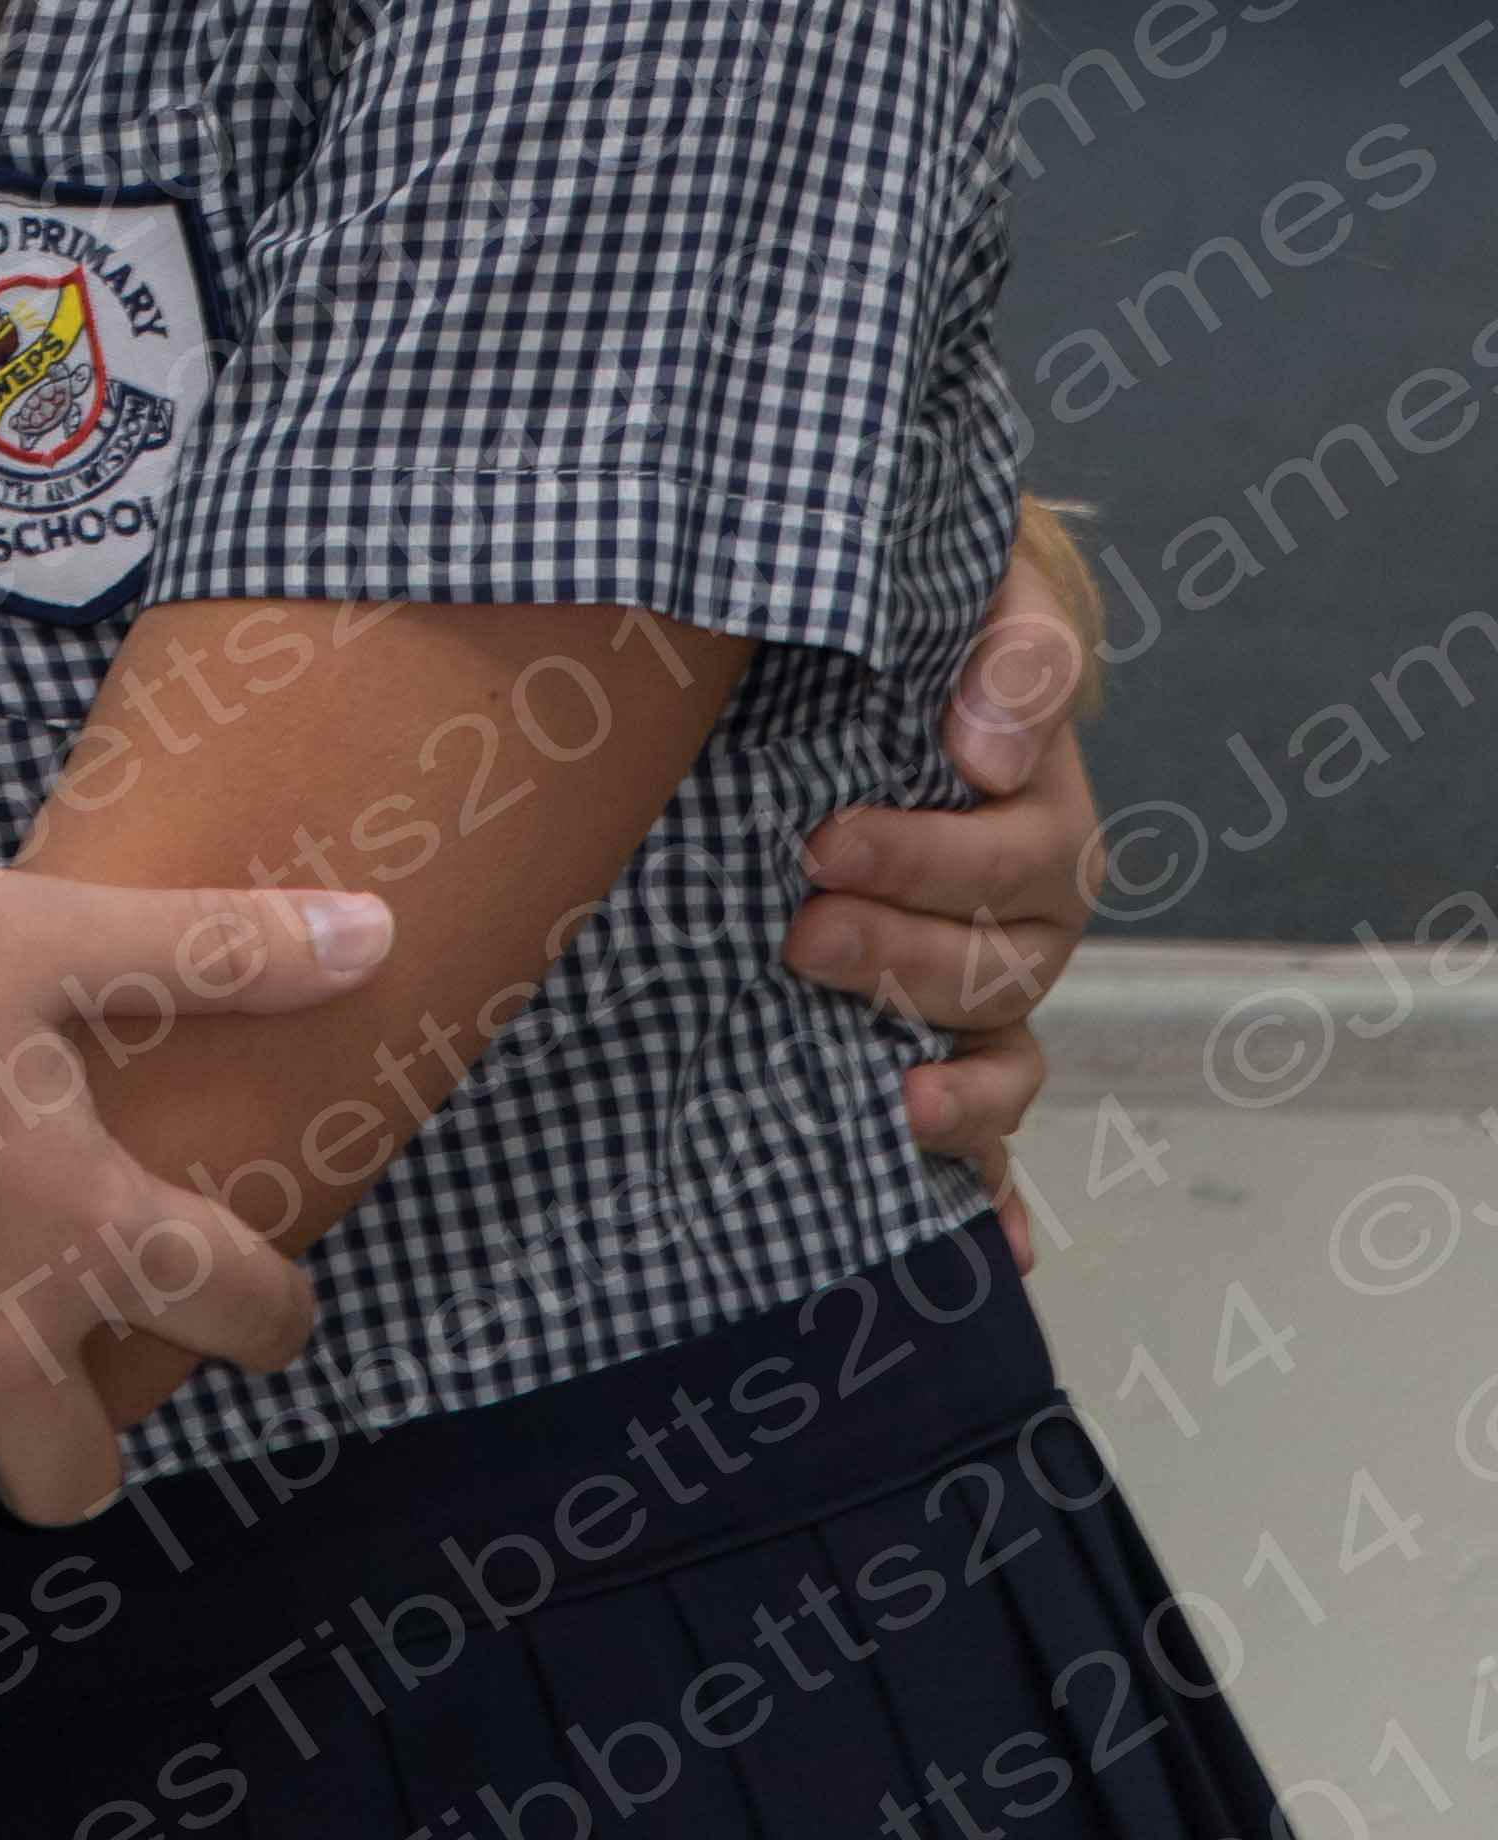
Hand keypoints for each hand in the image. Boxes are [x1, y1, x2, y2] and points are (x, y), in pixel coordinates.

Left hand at [785, 514, 1105, 1272]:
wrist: (861, 649)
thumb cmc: (923, 623)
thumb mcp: (983, 592)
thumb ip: (1010, 647)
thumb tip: (990, 745)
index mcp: (1038, 807)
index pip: (1019, 851)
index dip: (930, 859)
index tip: (823, 840)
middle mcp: (1027, 910)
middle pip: (1002, 963)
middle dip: (902, 957)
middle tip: (801, 932)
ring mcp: (990, 982)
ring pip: (1002, 1050)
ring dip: (958, 1085)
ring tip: (891, 1095)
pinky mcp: (947, 1037)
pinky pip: (994, 1129)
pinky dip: (997, 1192)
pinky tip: (999, 1247)